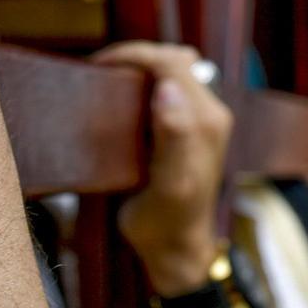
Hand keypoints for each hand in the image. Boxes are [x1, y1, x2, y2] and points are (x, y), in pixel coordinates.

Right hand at [91, 41, 232, 295]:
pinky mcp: (189, 130)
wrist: (177, 251)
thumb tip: (166, 89)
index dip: (135, 56)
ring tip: (108, 83)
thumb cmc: (167, 223)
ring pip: (171, 74)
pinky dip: (144, 87)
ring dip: (140, 71)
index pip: (171, 64)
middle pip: (172, 62)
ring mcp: (201, 120)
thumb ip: (175, 136)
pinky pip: (169, 92)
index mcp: (205, 119)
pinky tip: (124, 103)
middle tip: (98, 74)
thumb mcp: (170, 185)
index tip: (98, 67)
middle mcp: (209, 113)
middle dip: (135, 59)